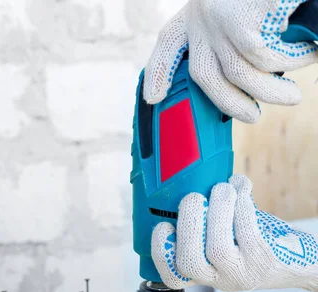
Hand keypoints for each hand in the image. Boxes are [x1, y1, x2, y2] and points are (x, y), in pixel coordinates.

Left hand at [144, 0, 317, 122]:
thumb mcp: (238, 8)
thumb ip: (230, 37)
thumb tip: (245, 80)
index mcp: (197, 11)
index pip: (169, 41)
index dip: (158, 70)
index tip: (153, 97)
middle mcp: (201, 15)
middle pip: (205, 75)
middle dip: (231, 105)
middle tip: (255, 117)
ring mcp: (219, 17)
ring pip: (239, 73)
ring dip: (270, 90)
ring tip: (292, 95)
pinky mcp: (241, 17)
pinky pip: (264, 58)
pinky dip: (290, 62)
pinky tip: (308, 54)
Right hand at [152, 175, 317, 291]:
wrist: (299, 262)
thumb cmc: (259, 245)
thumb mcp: (229, 243)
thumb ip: (207, 225)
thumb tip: (192, 184)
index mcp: (207, 274)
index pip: (174, 275)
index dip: (161, 253)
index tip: (163, 226)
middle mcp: (222, 279)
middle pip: (190, 261)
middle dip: (188, 224)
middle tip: (195, 197)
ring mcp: (242, 272)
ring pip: (217, 248)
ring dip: (217, 210)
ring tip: (223, 188)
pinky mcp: (263, 259)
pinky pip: (246, 231)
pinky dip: (241, 204)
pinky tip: (241, 188)